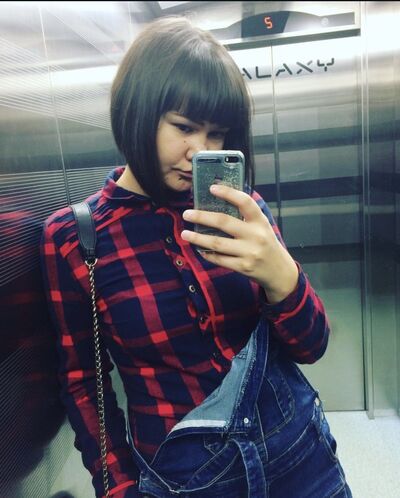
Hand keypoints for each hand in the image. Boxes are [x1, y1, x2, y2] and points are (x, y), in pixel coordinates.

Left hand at [181, 185, 298, 303]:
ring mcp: (249, 253)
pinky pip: (220, 259)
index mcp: (260, 222)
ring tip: (184, 234)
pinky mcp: (243, 267)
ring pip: (217, 243)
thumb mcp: (262, 226)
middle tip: (186, 214)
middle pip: (224, 222)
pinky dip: (207, 254)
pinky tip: (199, 249)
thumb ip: (246, 216)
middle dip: (202, 217)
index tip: (212, 188)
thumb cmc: (266, 244)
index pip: (245, 202)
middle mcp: (255, 236)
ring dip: (198, 238)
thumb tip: (217, 203)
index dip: (228, 193)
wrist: (279, 271)